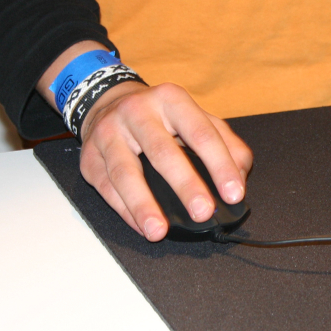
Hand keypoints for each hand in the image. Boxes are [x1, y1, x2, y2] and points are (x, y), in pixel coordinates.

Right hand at [78, 81, 253, 241]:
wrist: (107, 103)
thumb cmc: (160, 117)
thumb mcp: (197, 118)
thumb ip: (227, 143)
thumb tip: (241, 176)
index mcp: (172, 100)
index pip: (201, 133)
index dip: (220, 165)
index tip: (234, 193)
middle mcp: (138, 112)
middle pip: (162, 152)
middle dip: (185, 185)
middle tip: (203, 212)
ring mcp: (109, 133)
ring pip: (126, 173)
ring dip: (144, 205)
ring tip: (159, 231)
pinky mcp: (90, 157)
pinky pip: (107, 188)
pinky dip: (125, 211)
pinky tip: (141, 226)